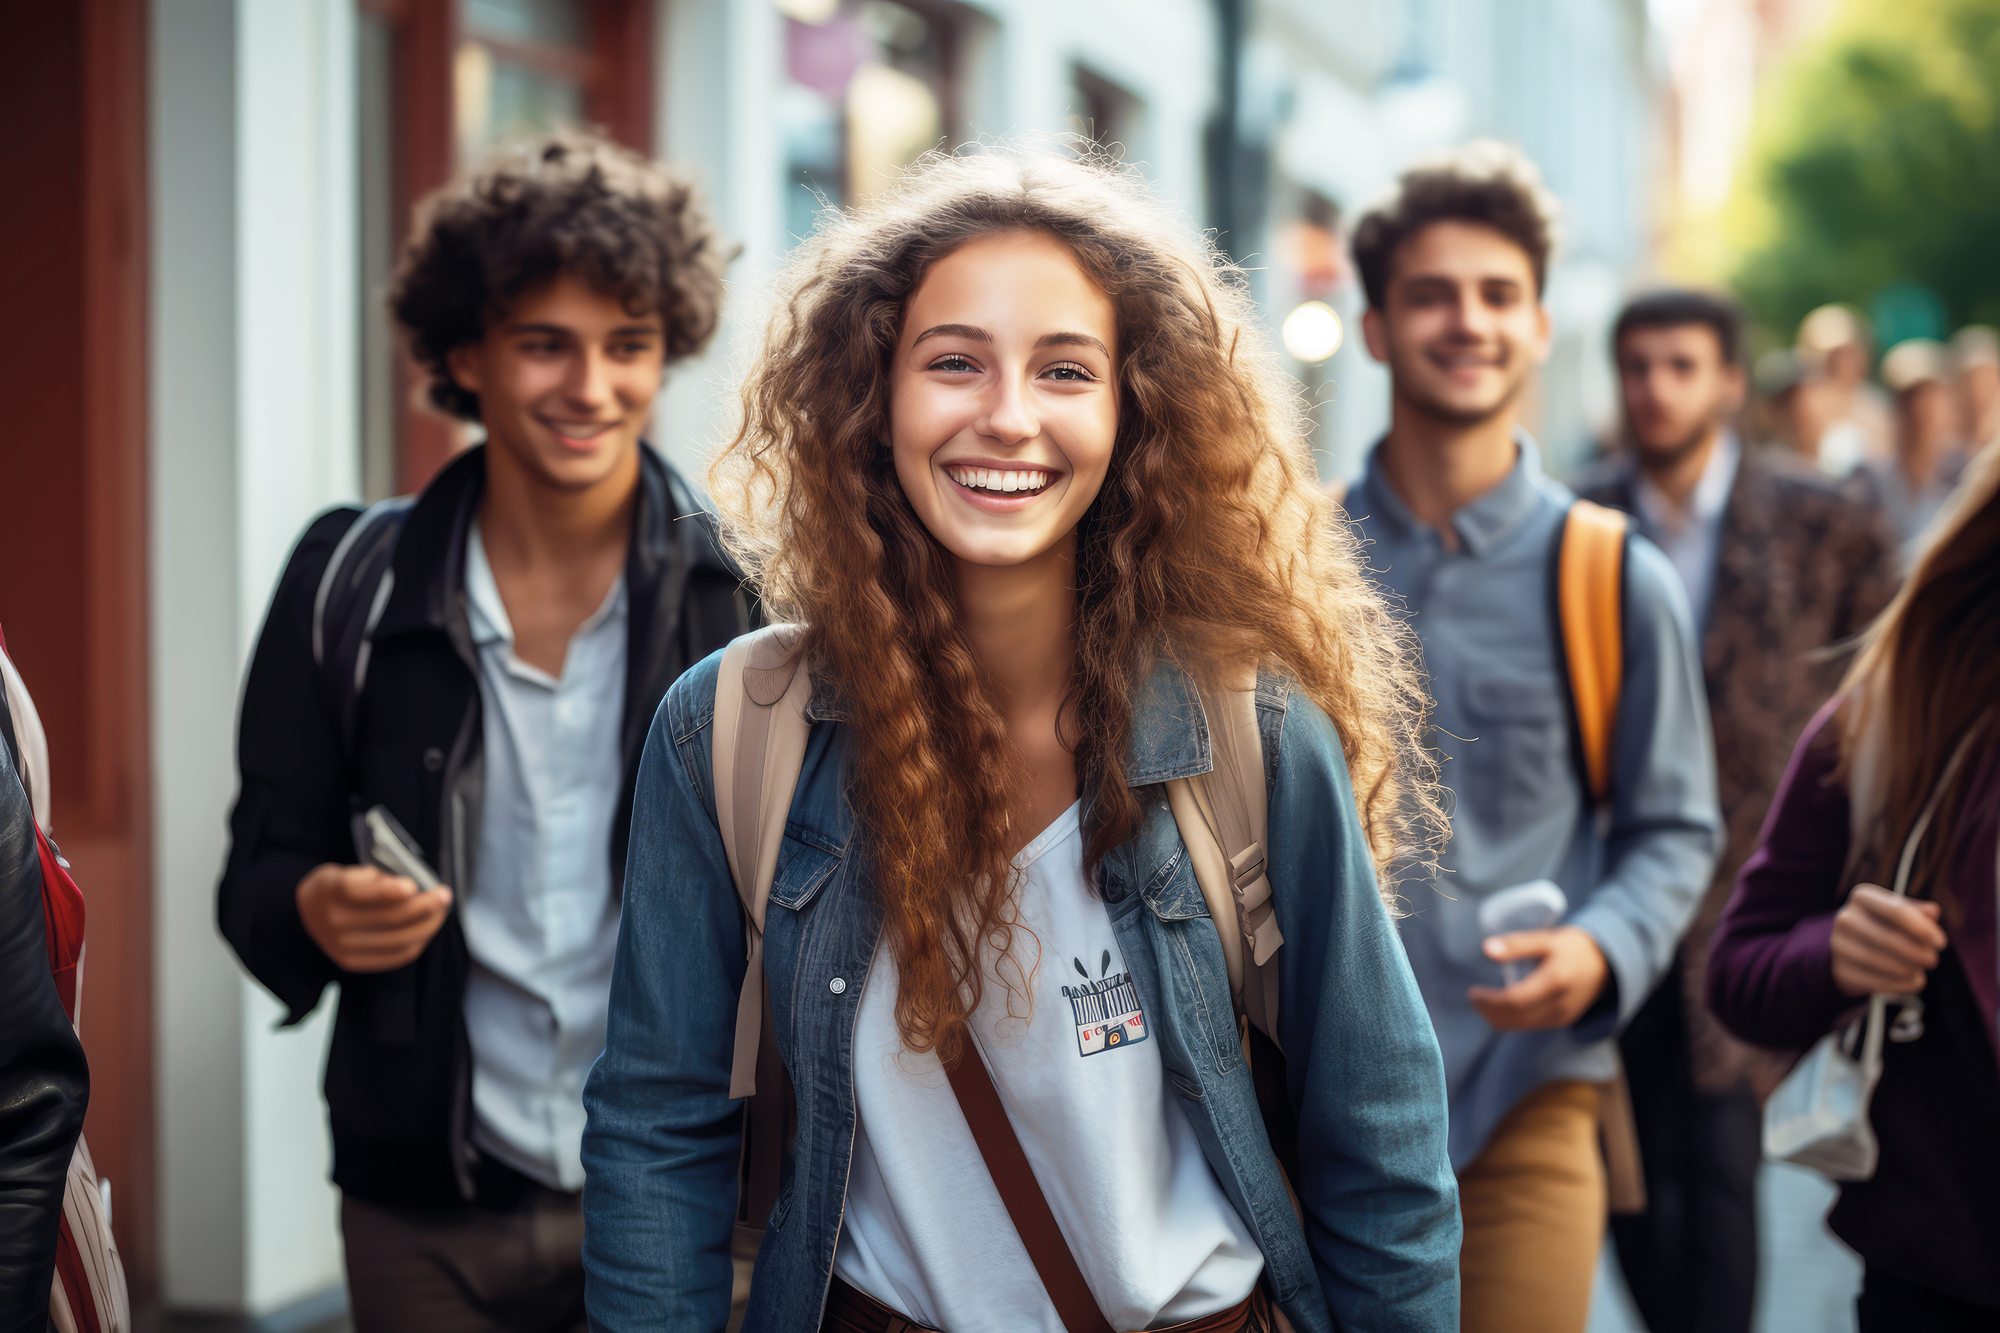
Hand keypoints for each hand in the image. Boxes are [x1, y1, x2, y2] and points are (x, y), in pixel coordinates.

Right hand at [296, 863, 452, 971]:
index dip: (389, 890)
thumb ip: (374, 876)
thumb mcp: (345, 870)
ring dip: (428, 925)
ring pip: (398, 940)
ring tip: (441, 911)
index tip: (413, 885)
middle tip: (444, 895)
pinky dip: (418, 942)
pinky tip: (427, 928)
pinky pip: (395, 956)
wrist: (306, 915)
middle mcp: (334, 921)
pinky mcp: (352, 962)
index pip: (359, 891)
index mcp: (331, 890)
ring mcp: (343, 946)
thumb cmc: (335, 887)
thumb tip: (410, 887)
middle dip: (424, 906)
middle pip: (389, 918)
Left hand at [1468, 926, 1609, 1030]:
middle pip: (1514, 1019)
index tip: (1472, 993)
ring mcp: (1561, 1017)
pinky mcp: (1561, 1022)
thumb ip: (1517, 945)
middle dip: (1489, 1011)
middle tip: (1474, 997)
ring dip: (1497, 1017)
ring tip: (1484, 1000)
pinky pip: (1529, 1026)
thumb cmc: (1574, 947)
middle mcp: (1559, 1005)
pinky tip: (1503, 1004)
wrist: (1606, 963)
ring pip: (1519, 1026)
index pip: (1514, 1001)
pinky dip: (1511, 1018)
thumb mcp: (1547, 938)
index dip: (1489, 1001)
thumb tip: (1487, 949)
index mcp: (1555, 982)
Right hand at [1831, 884, 1943, 996]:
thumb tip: (1933, 912)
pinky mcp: (1842, 971)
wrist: (1848, 949)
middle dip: (1919, 953)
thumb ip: (1917, 911)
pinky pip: (1879, 982)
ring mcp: (1839, 946)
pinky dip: (1902, 984)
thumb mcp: (1897, 912)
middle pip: (1891, 939)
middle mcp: (1846, 918)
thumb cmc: (1882, 925)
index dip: (1923, 929)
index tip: (1941, 943)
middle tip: (1932, 959)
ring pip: (1885, 963)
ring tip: (1919, 968)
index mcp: (1863, 897)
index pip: (1897, 911)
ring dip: (1911, 969)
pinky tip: (1911, 980)